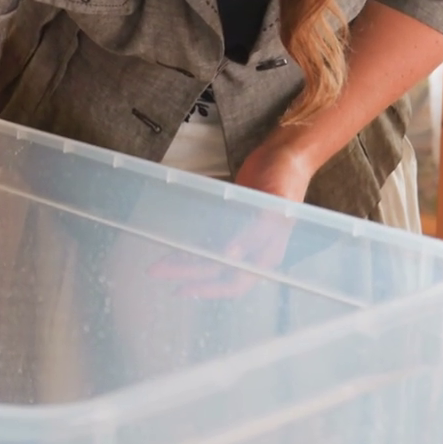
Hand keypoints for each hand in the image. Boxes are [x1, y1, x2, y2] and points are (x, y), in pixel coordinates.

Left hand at [146, 134, 315, 298]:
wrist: (283, 154)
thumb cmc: (285, 179)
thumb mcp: (274, 206)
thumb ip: (255, 232)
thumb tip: (231, 256)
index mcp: (267, 254)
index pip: (235, 282)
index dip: (210, 289)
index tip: (184, 288)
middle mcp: (253, 252)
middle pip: (216, 271)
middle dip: (186, 274)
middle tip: (157, 271)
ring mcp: (241, 238)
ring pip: (209, 257)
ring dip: (184, 261)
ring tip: (159, 264)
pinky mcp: (230, 222)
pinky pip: (208, 239)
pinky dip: (191, 244)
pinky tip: (174, 247)